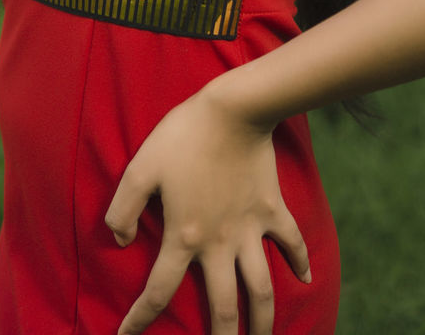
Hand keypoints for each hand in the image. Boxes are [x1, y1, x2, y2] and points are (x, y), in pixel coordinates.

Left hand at [105, 86, 311, 334]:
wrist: (233, 110)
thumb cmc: (182, 136)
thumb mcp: (140, 168)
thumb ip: (121, 209)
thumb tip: (119, 242)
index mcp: (184, 237)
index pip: (158, 292)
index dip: (140, 320)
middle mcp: (219, 244)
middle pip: (222, 309)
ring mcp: (249, 229)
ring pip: (261, 290)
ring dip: (263, 322)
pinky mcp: (272, 209)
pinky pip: (291, 243)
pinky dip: (301, 263)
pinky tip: (305, 281)